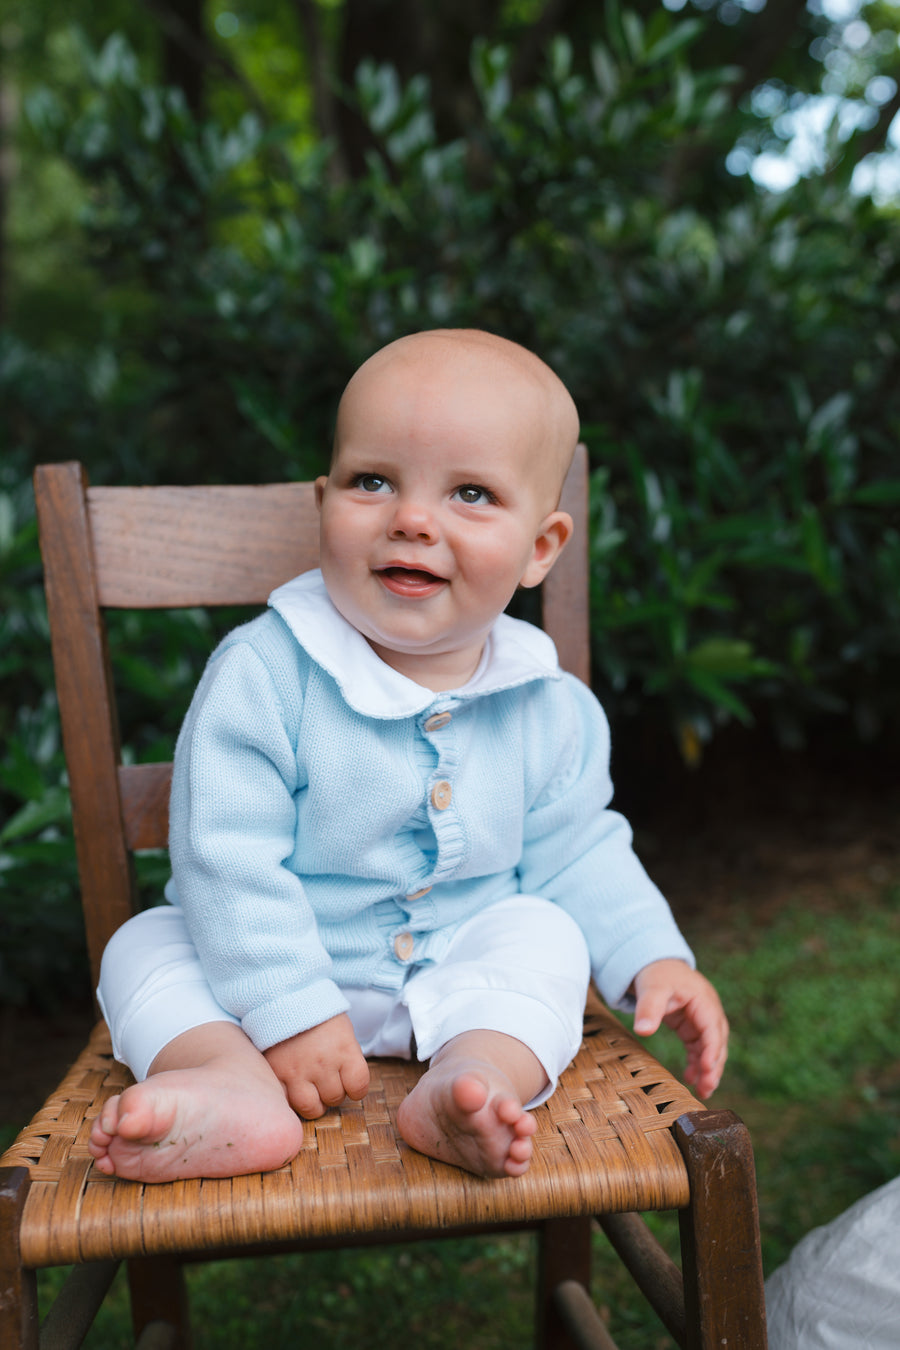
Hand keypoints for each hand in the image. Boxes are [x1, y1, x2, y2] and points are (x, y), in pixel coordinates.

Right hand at [264, 1013, 369, 1117]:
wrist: (285, 996)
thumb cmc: (317, 1013)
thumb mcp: (342, 1030)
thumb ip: (346, 1056)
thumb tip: (349, 1080)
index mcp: (344, 1049)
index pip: (359, 1086)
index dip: (356, 1089)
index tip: (350, 1084)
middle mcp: (324, 1064)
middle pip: (335, 1098)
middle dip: (333, 1093)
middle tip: (326, 1082)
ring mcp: (299, 1071)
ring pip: (312, 1108)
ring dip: (314, 1104)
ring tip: (311, 1092)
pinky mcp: (277, 1074)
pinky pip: (287, 1102)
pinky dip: (292, 1101)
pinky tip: (293, 1090)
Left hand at [631, 959, 728, 1099]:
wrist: (655, 965)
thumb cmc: (657, 975)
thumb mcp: (652, 989)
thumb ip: (648, 1009)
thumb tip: (642, 1031)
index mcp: (704, 1000)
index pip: (712, 1029)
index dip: (712, 1050)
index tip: (707, 1069)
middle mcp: (708, 1012)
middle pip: (717, 1042)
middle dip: (714, 1066)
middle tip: (707, 1088)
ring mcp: (702, 1020)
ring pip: (711, 1049)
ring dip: (708, 1069)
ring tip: (703, 1091)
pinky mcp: (692, 1027)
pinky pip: (699, 1049)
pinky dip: (697, 1063)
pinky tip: (690, 1078)